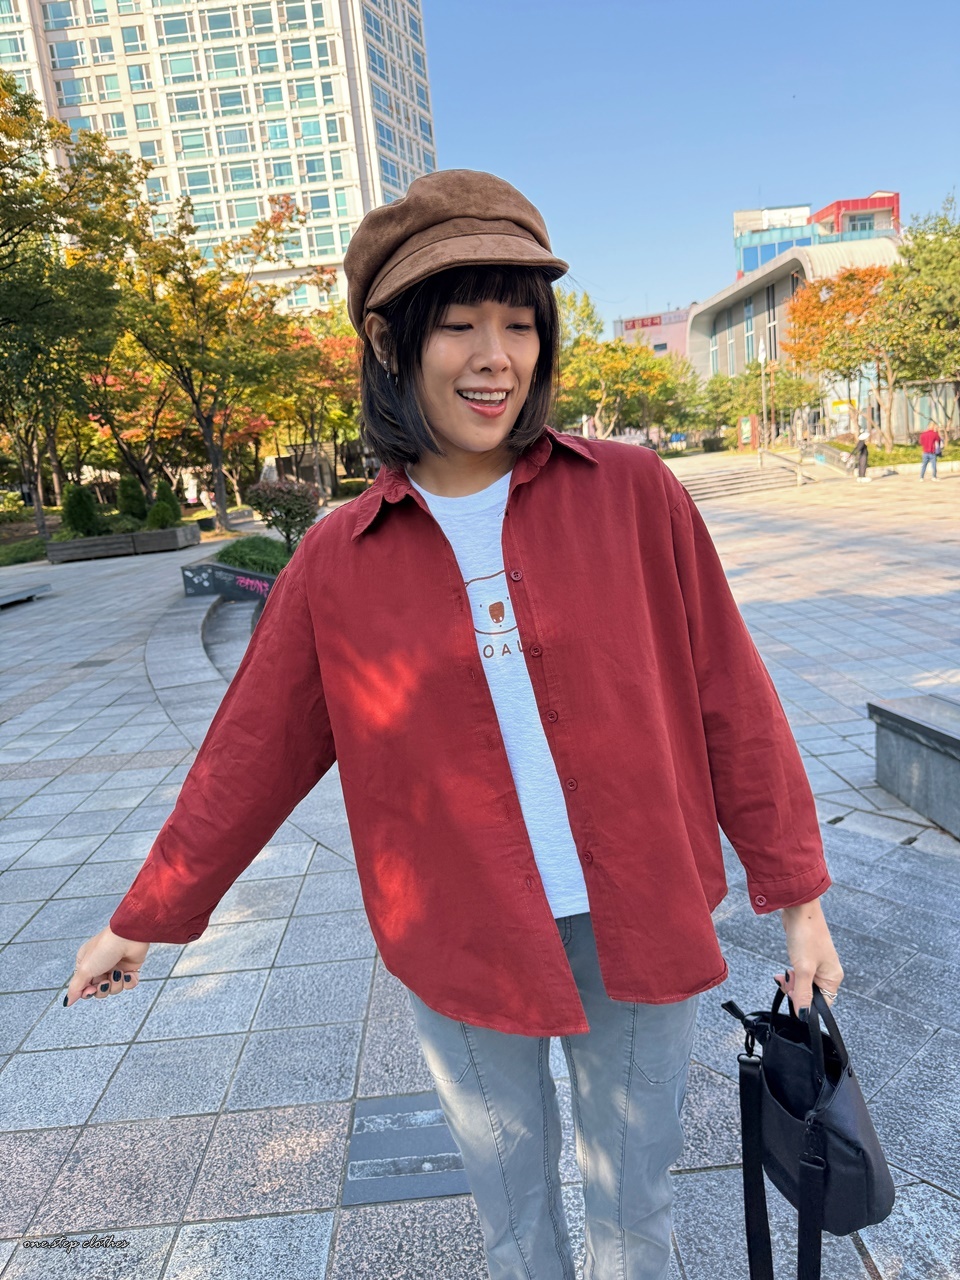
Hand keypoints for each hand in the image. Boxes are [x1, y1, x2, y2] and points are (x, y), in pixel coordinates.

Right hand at [63, 928, 149, 1006]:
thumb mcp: (85, 969)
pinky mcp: (131, 968)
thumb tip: (67, 1002)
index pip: (84, 987)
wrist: (128, 936)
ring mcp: (116, 967)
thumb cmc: (104, 948)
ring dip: (117, 983)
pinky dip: (129, 981)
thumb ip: (76, 988)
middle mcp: (100, 966)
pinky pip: (129, 984)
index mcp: (86, 964)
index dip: (88, 992)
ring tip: (118, 972)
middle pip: (99, 990)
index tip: (91, 989)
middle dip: (104, 988)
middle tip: (106, 980)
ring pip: (115, 989)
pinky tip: (128, 973)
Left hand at [775, 897, 842, 1015]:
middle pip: (812, 994)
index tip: (793, 999)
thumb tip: (803, 1015)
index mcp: (833, 977)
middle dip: (796, 992)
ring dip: (792, 983)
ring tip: (783, 975)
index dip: (806, 1005)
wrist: (799, 909)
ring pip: (804, 984)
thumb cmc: (806, 936)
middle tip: (786, 983)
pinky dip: (791, 975)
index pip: (823, 1004)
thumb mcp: (803, 969)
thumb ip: (802, 993)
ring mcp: (818, 964)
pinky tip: (783, 971)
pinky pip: (799, 974)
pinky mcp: (807, 957)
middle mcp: (828, 972)